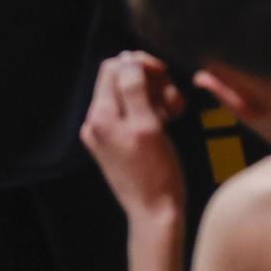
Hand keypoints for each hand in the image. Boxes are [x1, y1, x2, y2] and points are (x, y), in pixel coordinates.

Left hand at [81, 51, 188, 223]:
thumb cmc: (156, 173)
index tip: (165, 75)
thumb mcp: (148, 125)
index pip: (114, 67)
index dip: (141, 65)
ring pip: (131, 95)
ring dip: (156, 96)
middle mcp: (96, 122)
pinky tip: (167, 121)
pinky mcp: (116, 142)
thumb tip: (127, 58)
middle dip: (152, 83)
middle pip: (123, 80)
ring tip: (174, 113)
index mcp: (100, 116)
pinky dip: (151, 111)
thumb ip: (134, 89)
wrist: (155, 213)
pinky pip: (133, 113)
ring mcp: (105, 133)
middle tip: (174, 101)